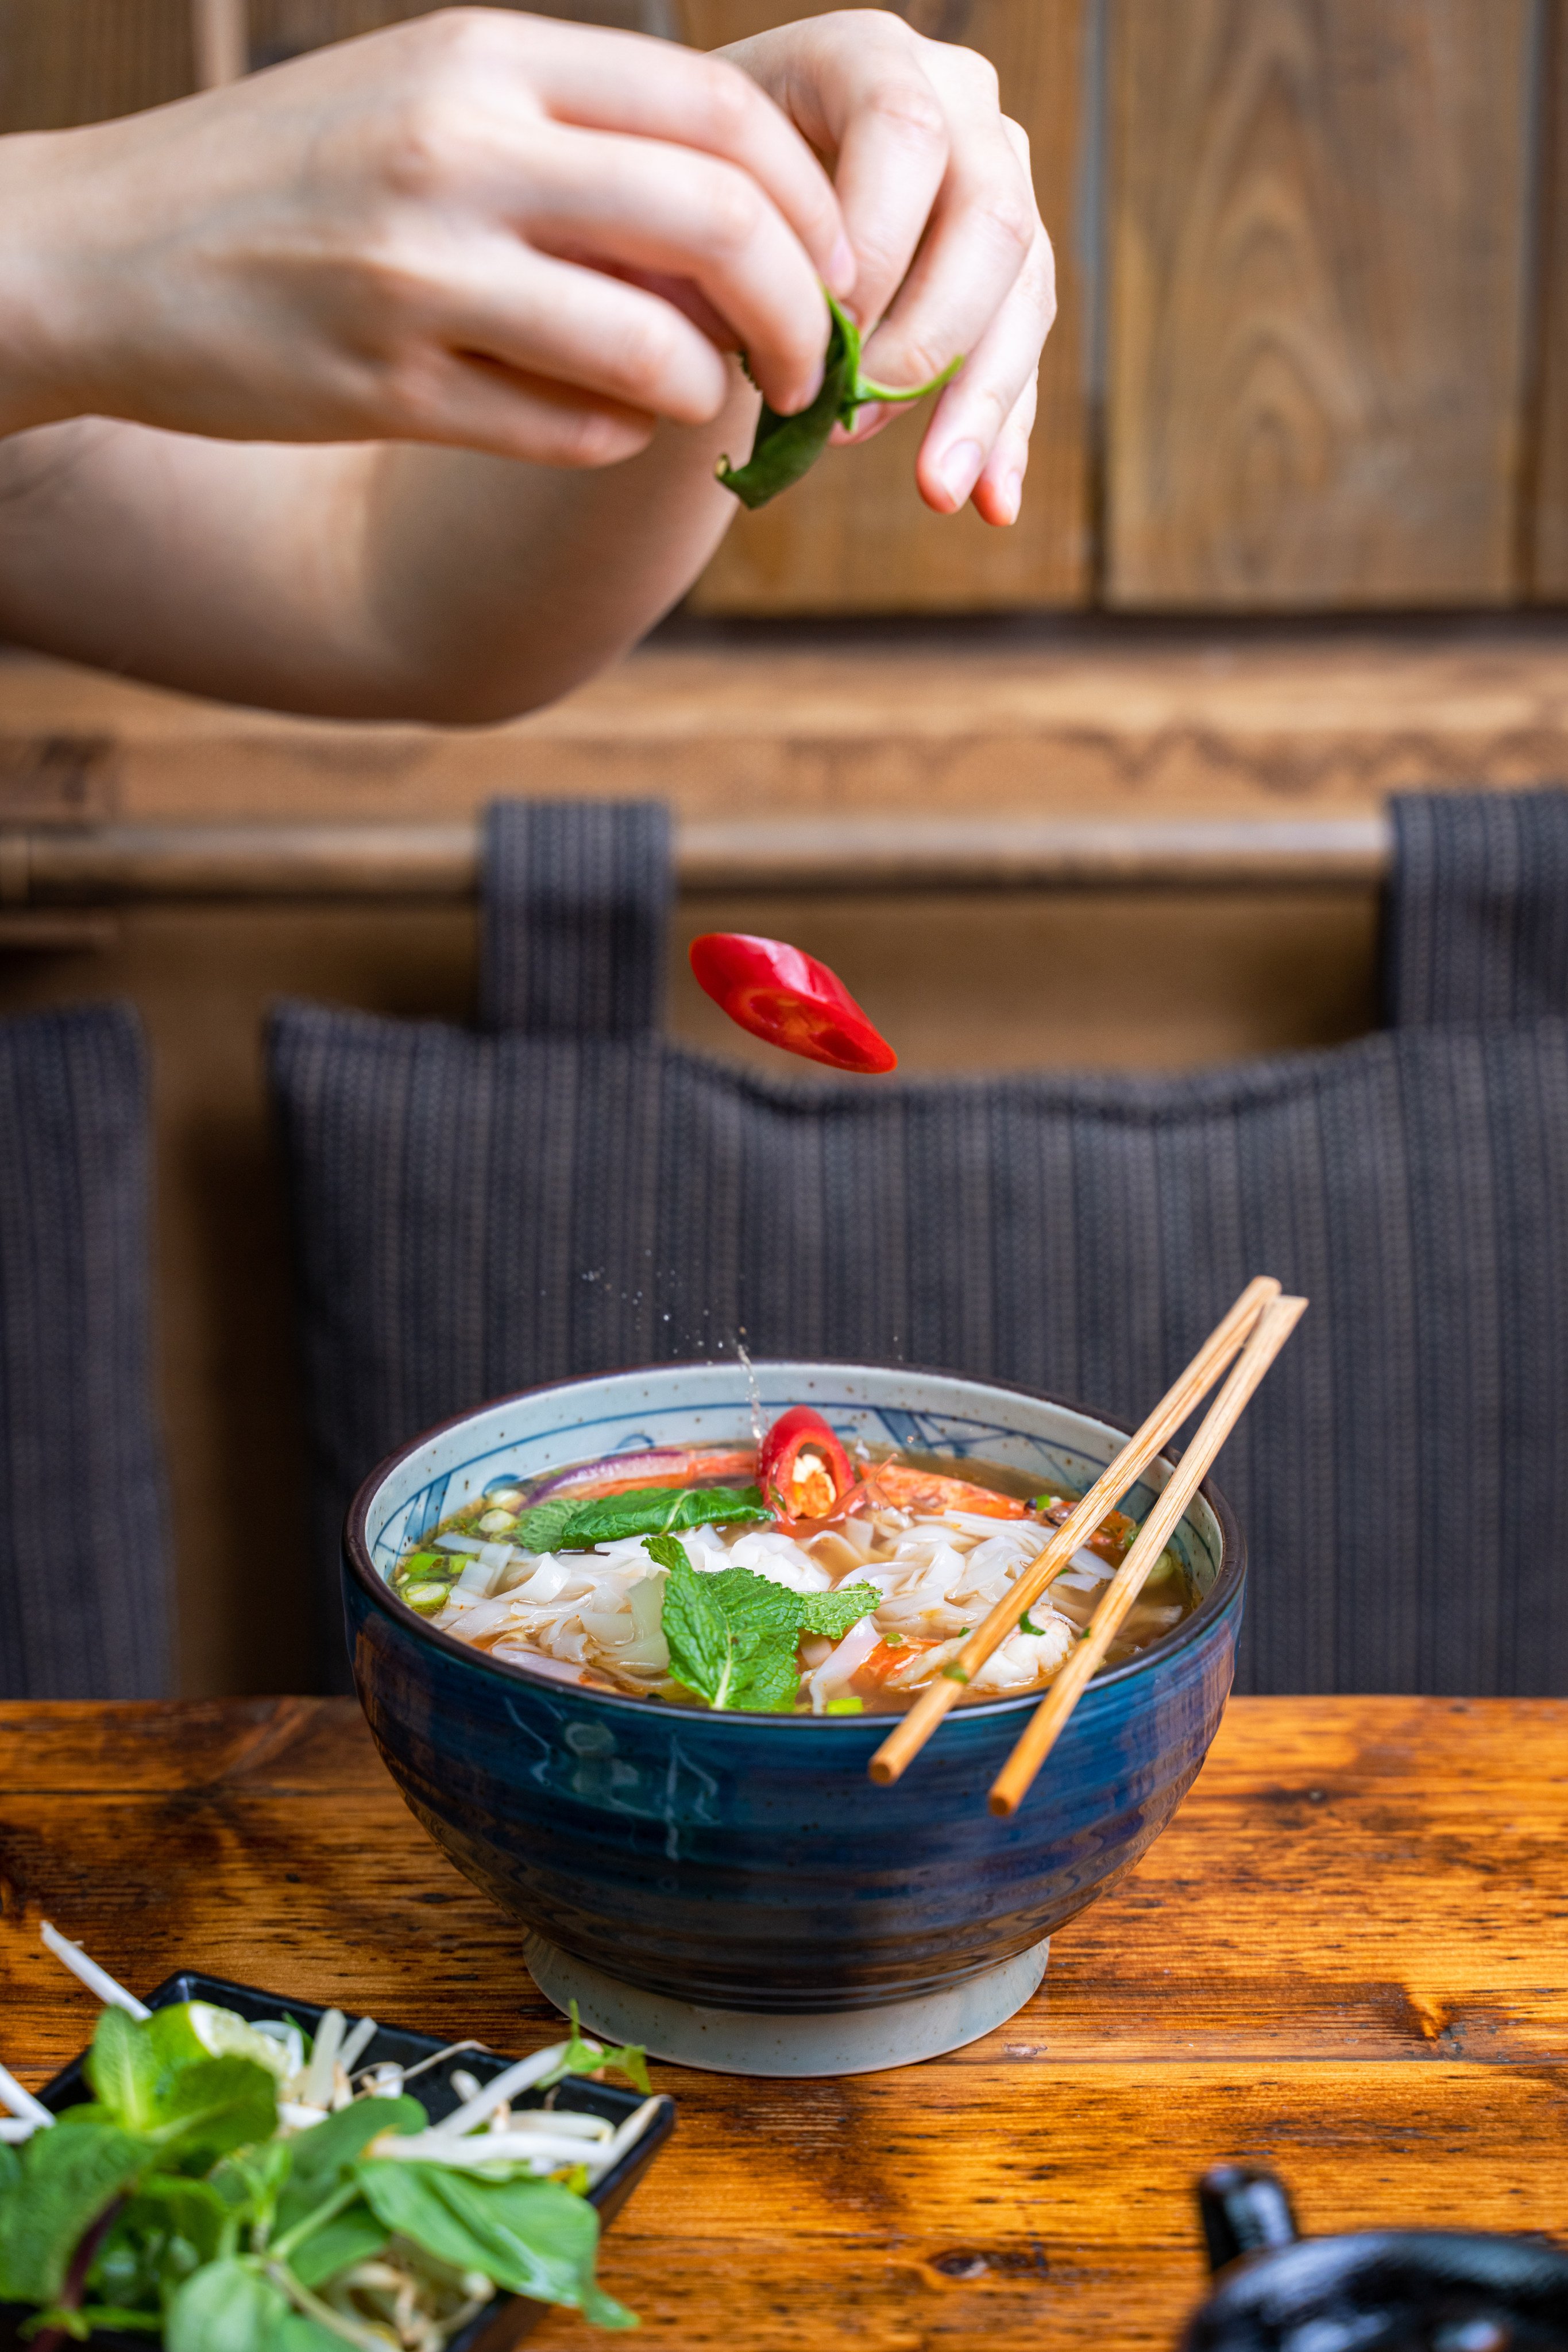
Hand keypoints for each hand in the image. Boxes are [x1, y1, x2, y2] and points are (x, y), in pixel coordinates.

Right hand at [0, 9, 851, 463]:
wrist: (102, 250)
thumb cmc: (294, 175)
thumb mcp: (430, 98)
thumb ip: (575, 141)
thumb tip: (742, 223)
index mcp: (487, 59)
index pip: (722, 112)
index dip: (814, 203)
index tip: (837, 266)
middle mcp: (463, 150)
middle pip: (724, 225)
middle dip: (809, 316)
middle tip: (818, 368)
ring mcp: (421, 273)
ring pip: (661, 348)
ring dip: (716, 395)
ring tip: (707, 404)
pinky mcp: (386, 385)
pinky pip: (570, 432)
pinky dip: (619, 441)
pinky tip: (604, 428)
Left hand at [718, 10, 1054, 525]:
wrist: (722, 209)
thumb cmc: (690, 196)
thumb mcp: (688, 196)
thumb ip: (729, 245)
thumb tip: (766, 344)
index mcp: (868, 56)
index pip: (904, 132)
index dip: (873, 241)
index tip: (818, 338)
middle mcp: (958, 105)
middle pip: (992, 219)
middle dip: (929, 341)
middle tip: (854, 430)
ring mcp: (1001, 185)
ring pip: (1024, 294)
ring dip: (980, 406)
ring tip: (935, 494)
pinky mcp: (1014, 269)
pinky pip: (1024, 354)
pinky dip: (1004, 436)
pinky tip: (990, 504)